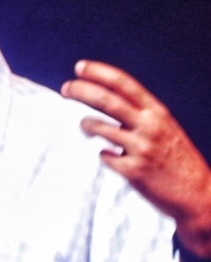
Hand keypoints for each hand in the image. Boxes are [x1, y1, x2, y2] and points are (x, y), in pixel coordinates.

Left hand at [61, 60, 210, 255]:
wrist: (198, 194)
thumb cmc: (175, 157)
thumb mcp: (164, 127)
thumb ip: (138, 113)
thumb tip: (100, 96)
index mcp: (157, 112)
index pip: (124, 83)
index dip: (98, 72)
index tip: (79, 67)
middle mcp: (150, 126)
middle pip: (106, 100)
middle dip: (80, 90)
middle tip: (65, 88)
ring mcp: (141, 149)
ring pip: (98, 126)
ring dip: (85, 125)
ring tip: (87, 128)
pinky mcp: (134, 171)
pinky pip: (104, 156)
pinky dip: (104, 155)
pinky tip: (113, 158)